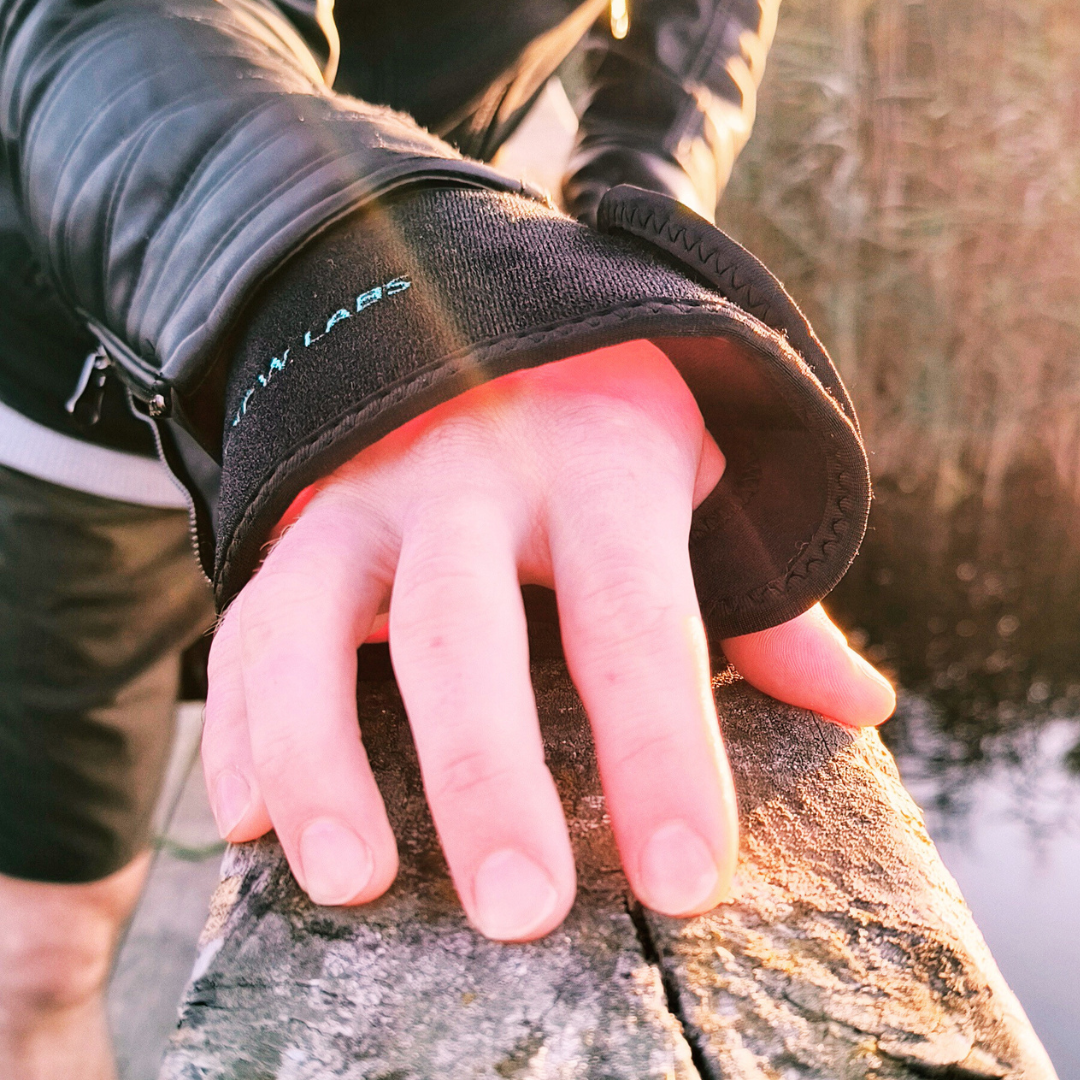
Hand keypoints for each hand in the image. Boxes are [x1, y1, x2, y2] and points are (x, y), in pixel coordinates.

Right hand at [202, 339, 894, 940]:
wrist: (479, 311)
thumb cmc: (607, 422)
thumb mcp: (700, 478)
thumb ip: (767, 597)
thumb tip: (857, 705)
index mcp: (595, 464)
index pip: (636, 619)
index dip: (661, 754)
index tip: (684, 884)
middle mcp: (467, 475)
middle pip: (464, 630)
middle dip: (487, 775)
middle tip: (521, 912)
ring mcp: (364, 496)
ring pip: (310, 626)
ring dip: (319, 759)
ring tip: (352, 880)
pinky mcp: (295, 523)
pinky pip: (246, 622)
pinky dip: (240, 725)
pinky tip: (250, 822)